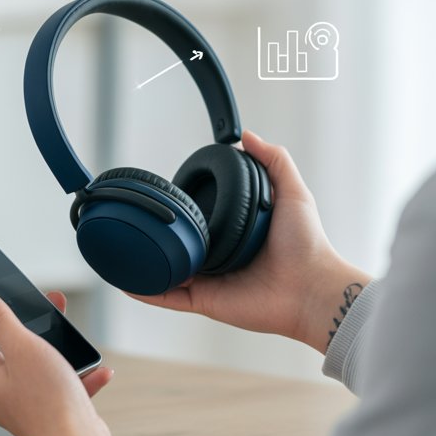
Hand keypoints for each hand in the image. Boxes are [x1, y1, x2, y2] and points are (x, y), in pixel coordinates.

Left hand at [0, 286, 145, 435]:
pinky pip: (63, 387)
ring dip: (61, 352)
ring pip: (40, 366)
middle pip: (11, 347)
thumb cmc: (49, 402)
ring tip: (77, 342)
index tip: (3, 294)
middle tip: (50, 309)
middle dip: (33, 327)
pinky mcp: (51, 415)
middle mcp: (2, 393)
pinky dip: (79, 376)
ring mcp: (27, 405)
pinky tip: (97, 371)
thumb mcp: (22, 347)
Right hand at [129, 130, 370, 353]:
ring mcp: (211, 281)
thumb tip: (247, 135)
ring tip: (125, 247)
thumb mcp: (293, 192)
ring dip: (147, 261)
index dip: (187, 208)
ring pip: (170, 270)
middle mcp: (222, 258)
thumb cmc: (307, 245)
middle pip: (183, 245)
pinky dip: (146, 291)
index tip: (170, 195)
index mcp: (238, 235)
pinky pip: (169, 297)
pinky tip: (126, 282)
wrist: (311, 287)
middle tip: (140, 218)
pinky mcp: (206, 300)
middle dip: (161, 235)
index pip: (205, 220)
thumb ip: (274, 161)